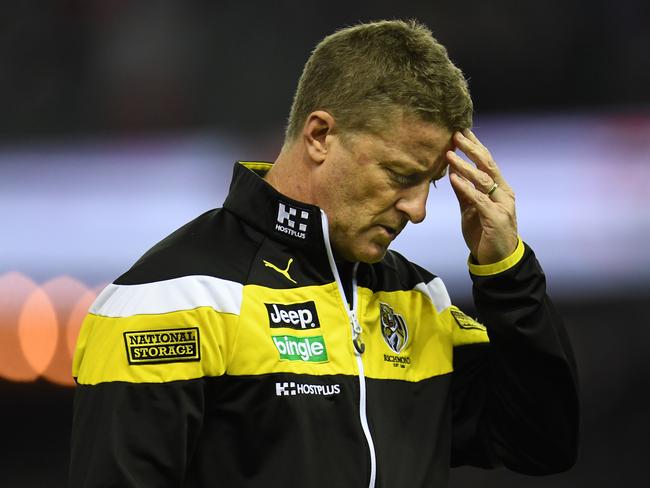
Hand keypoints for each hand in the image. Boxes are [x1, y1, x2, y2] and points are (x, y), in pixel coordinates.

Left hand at [446, 129, 517, 264]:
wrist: (498, 260)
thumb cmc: (484, 234)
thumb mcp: (471, 209)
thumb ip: (464, 193)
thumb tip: (452, 174)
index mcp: (499, 189)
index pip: (487, 162)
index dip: (476, 146)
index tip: (462, 131)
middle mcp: (503, 193)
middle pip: (488, 165)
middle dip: (472, 148)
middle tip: (456, 134)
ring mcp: (502, 205)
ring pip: (483, 180)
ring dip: (464, 166)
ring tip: (449, 154)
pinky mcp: (496, 218)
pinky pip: (479, 199)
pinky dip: (466, 188)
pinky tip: (454, 179)